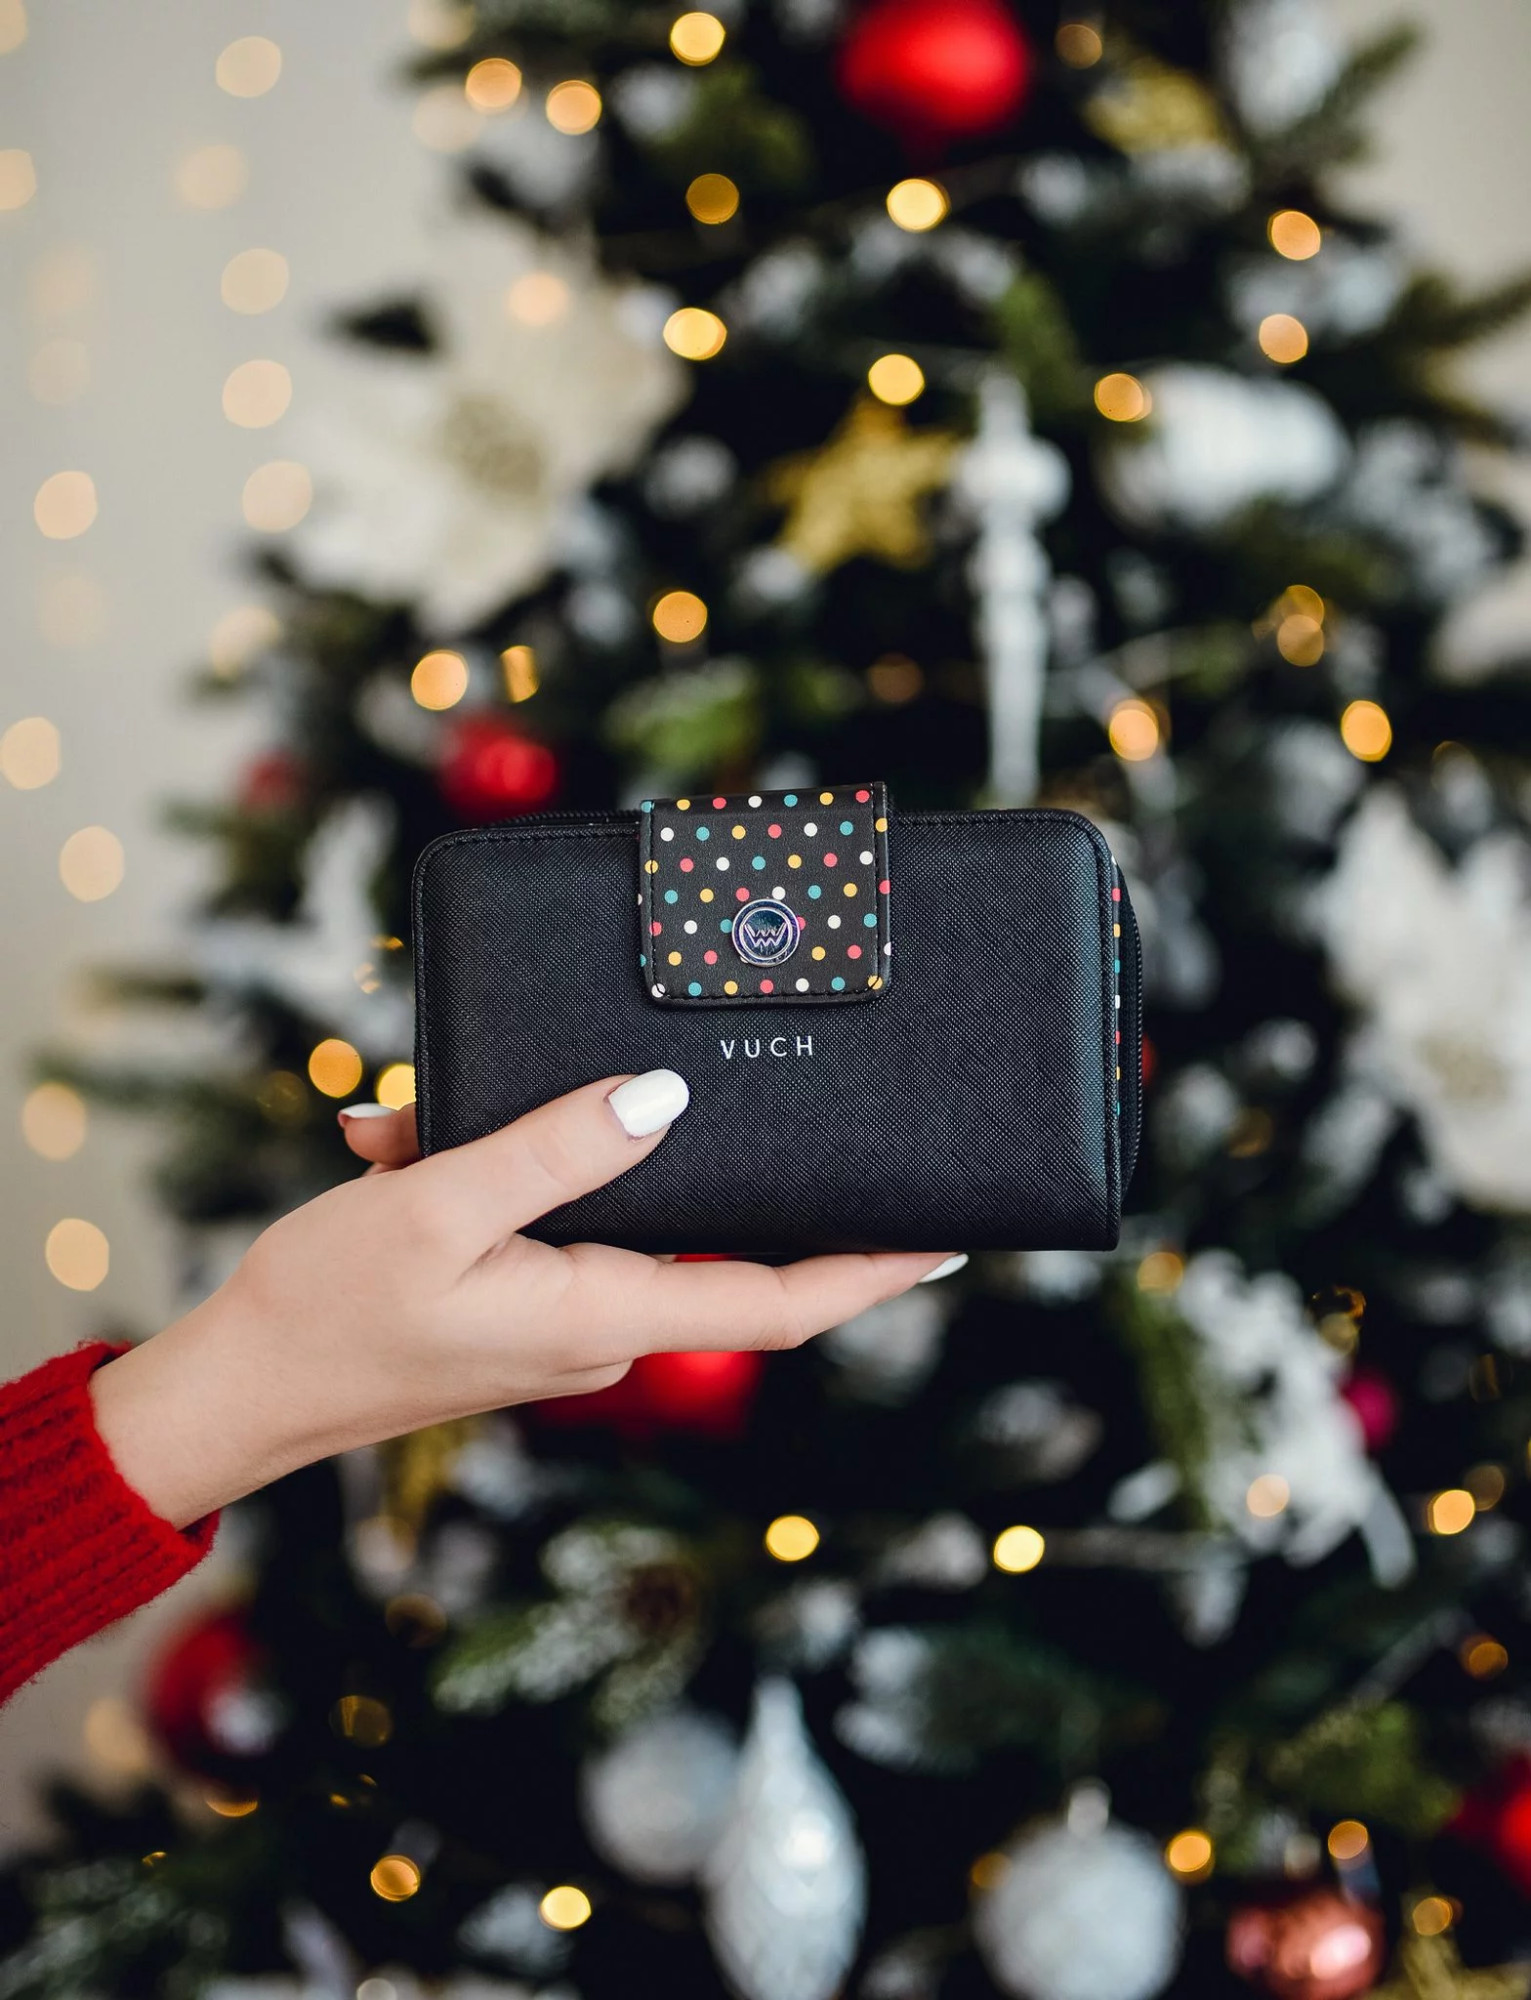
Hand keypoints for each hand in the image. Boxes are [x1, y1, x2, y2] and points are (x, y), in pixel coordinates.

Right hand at [90, 1071, 958, 1527]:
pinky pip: (546, 1219)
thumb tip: (664, 1100)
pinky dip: (505, 1163)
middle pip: (714, 1249)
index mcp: (601, 1317)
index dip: (873, 1269)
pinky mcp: (513, 1301)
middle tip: (782, 1086)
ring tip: (463, 1107)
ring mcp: (557, 1318)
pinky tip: (412, 1128)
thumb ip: (554, 1150)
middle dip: (734, 1171)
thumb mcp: (436, 1209)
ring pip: (613, 1215)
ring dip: (576, 1145)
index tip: (952, 1232)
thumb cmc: (325, 1310)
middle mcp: (599, 1327)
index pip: (778, 1302)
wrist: (233, 1394)